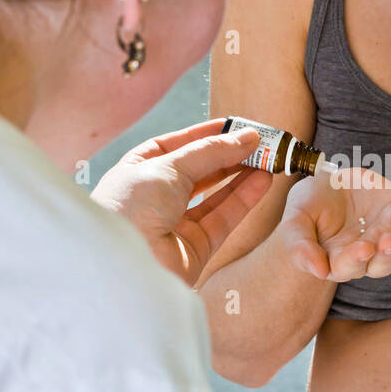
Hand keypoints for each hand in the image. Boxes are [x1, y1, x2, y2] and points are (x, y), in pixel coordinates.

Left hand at [90, 119, 272, 284]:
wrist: (121, 266)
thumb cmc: (130, 208)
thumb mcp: (168, 166)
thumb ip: (211, 152)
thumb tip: (247, 137)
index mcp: (137, 171)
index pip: (176, 146)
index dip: (205, 135)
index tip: (235, 125)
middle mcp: (156, 197)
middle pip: (200, 170)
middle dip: (230, 155)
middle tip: (261, 142)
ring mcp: (175, 224)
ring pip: (215, 195)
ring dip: (242, 176)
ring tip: (269, 159)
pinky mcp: (195, 248)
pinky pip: (224, 218)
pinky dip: (244, 199)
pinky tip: (263, 180)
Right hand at [278, 166, 390, 281]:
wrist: (328, 179)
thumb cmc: (309, 205)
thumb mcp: (295, 221)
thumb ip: (301, 247)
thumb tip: (319, 272)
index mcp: (339, 261)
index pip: (349, 267)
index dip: (356, 260)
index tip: (362, 248)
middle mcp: (366, 254)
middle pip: (380, 266)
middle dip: (385, 255)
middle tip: (386, 240)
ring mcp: (386, 236)